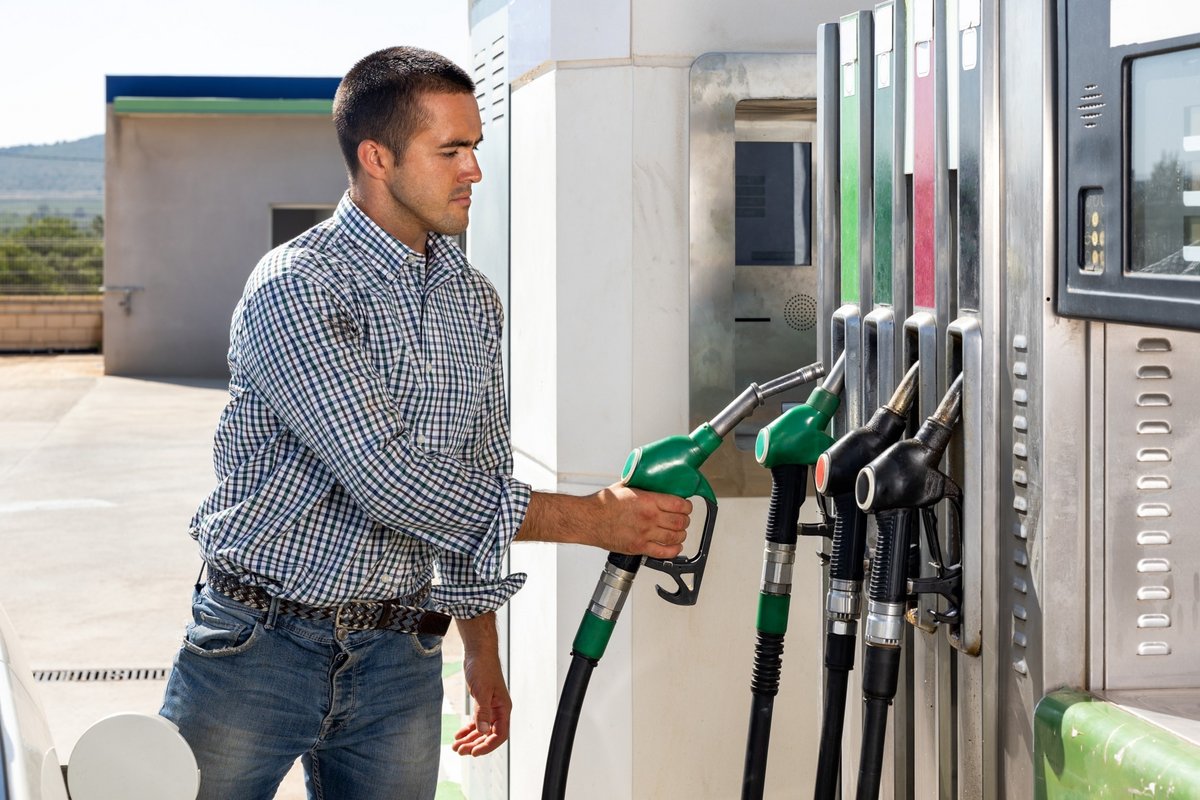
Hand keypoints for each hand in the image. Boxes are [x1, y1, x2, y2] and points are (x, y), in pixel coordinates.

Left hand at [452, 614, 510, 757]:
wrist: (478, 652)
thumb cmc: (483, 667)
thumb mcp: (482, 691)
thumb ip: (483, 712)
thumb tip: (484, 731)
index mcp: (503, 708)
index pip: (500, 735)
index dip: (488, 746)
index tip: (474, 752)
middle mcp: (499, 710)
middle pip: (490, 735)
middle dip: (475, 745)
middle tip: (460, 751)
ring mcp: (490, 707)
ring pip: (482, 729)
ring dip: (470, 739)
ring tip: (457, 746)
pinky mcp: (482, 703)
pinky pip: (477, 721)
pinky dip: (469, 729)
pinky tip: (459, 734)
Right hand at [585, 484, 692, 558]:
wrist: (589, 519)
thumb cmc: (603, 504)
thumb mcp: (626, 486)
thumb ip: (643, 487)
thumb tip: (653, 482)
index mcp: (648, 501)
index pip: (679, 504)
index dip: (687, 506)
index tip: (686, 506)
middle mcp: (649, 518)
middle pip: (680, 522)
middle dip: (685, 520)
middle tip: (683, 518)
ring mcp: (645, 534)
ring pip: (675, 537)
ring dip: (681, 534)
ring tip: (679, 531)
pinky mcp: (639, 547)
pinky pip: (664, 552)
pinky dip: (674, 550)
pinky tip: (675, 546)